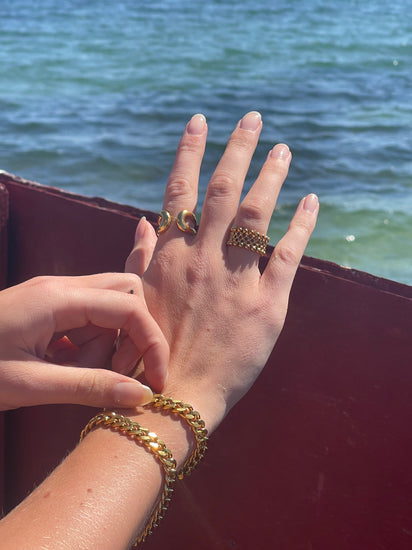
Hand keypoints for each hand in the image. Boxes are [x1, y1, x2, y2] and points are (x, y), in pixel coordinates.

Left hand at [0, 272, 168, 409]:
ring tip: (78, 371)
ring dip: (109, 340)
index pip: (129, 307)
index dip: (151, 343)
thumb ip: (89, 387)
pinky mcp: (46, 306)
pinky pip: (87, 316)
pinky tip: (65, 364)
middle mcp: (60, 286)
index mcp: (58, 298)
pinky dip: (90, 342)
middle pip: (125, 292)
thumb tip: (140, 395)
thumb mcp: (29, 384)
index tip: (155, 381)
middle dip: (133, 332)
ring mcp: (52, 293)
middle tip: (115, 370)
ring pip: (108, 305)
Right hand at [126, 111, 317, 432]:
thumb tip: (144, 218)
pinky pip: (288, 255)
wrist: (174, 398)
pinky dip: (301, 224)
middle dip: (237, 148)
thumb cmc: (147, 352)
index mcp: (169, 257)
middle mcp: (201, 260)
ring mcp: (235, 280)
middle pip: (221, 190)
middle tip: (252, 118)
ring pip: (254, 213)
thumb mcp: (135, 299)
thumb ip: (139, 255)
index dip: (190, 152)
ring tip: (283, 149)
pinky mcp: (266, 305)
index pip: (180, 191)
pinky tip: (311, 200)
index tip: (200, 122)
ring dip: (270, 176)